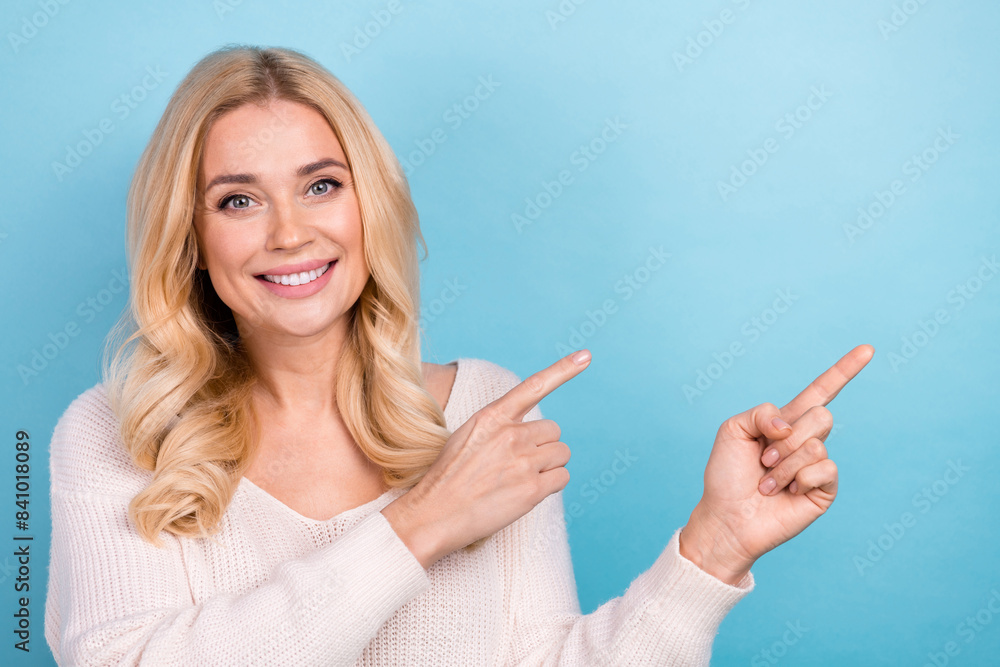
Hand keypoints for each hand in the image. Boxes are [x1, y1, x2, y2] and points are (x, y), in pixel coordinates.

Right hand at [381, 349, 591, 568]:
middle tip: (519, 464)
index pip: (534, 386)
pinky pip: (562, 478)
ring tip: (519, 479)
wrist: (434, 514)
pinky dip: (551, 485)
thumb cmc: (448, 477)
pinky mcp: (532, 490)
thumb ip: (498, 426)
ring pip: (561, 454)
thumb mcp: (467, 435)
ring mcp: (523, 462)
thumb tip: (530, 432)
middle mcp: (510, 434)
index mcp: (492, 416)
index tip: (586, 356)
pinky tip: (526, 492)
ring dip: (548, 466)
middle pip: (554, 432)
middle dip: (543, 447)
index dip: (563, 370)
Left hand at [679, 344, 874, 584]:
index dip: (844, 370)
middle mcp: (805, 440)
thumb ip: (762, 412)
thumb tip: (791, 425)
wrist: (726, 516)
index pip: (821, 391)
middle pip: (820, 415)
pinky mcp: (824, 489)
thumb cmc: (726, 475)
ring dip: (785, 463)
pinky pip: (825, 468)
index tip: (868, 349)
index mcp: (786, 421)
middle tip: (763, 459)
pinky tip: (785, 492)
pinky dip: (798, 478)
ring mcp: (817, 465)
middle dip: (786, 437)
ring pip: (817, 443)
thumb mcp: (732, 429)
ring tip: (768, 481)